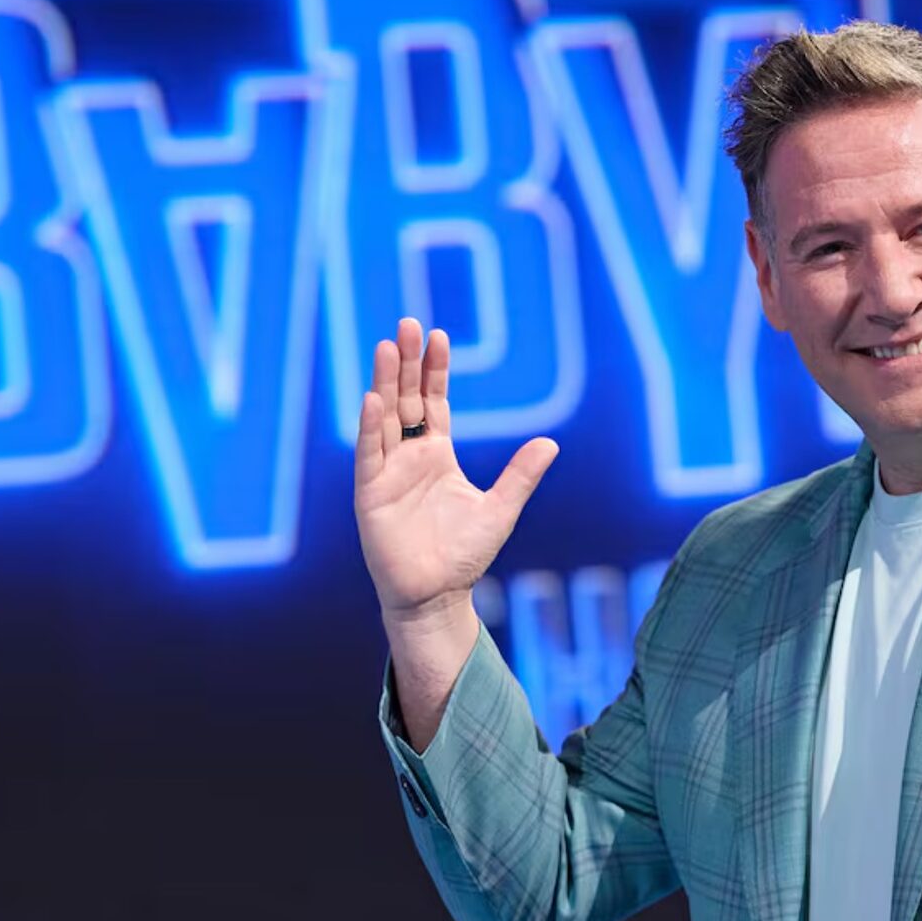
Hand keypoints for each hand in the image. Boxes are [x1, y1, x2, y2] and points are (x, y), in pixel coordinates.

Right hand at [354, 318, 558, 633]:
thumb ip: (521, 475)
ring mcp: (387, 473)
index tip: (438, 335)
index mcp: (437, 455)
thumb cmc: (464, 555)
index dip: (435, 370)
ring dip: (385, 382)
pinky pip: (370, 455)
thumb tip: (552, 443)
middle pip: (406, 399)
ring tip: (387, 346)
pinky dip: (371, 427)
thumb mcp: (500, 509)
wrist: (436, 596)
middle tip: (406, 324)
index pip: (433, 401)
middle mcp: (409, 457)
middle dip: (407, 363)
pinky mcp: (371, 495)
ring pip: (384, 418)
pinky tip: (372, 398)